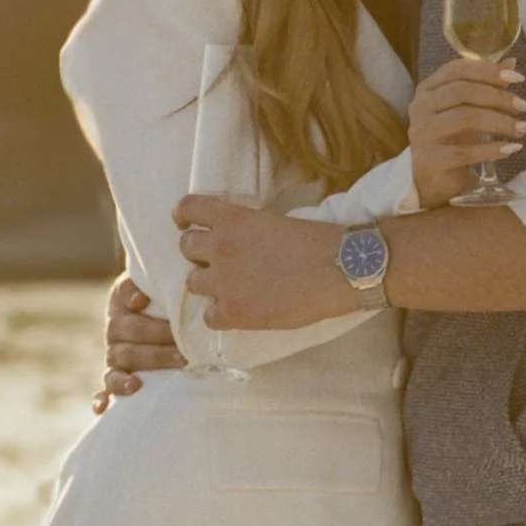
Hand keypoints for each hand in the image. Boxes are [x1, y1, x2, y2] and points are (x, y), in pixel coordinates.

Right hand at [94, 275, 182, 409]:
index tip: (142, 301)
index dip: (130, 297)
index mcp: (123, 301)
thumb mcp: (169, 288)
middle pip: (127, 330)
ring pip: (119, 358)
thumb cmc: (170, 305)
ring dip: (148, 361)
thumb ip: (174, 285)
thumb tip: (192, 283)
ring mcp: (114, 353)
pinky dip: (102, 398)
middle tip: (184, 344)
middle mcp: (115, 327)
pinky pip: (105, 388)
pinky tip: (103, 407)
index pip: (123, 294)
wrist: (162, 324)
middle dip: (157, 336)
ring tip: (174, 364)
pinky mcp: (114, 376)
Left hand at [175, 196, 350, 329]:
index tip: (187, 225)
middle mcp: (220, 247)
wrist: (341, 269)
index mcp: (232, 218)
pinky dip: (220, 315)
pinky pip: (208, 317)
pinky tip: (239, 312)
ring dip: (209, 284)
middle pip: (186, 248)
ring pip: (192, 283)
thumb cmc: (319, 241)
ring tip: (232, 289)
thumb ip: (247, 229)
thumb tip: (239, 242)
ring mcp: (224, 282)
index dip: (184, 217)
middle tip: (221, 262)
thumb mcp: (274, 222)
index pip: (187, 208)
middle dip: (200, 254)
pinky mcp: (234, 313)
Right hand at [408, 55, 525, 208]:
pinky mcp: (429, 160)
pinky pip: (464, 152)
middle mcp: (420, 107)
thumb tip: (511, 63)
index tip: (518, 79)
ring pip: (465, 118)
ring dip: (500, 122)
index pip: (457, 69)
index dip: (488, 71)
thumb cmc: (451, 140)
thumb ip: (485, 86)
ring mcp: (422, 134)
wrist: (431, 181)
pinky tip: (512, 149)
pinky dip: (492, 149)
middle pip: (463, 92)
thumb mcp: (468, 110)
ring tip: (525, 128)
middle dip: (499, 97)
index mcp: (428, 89)